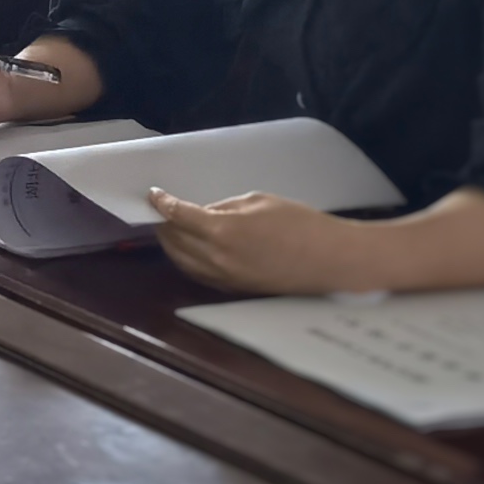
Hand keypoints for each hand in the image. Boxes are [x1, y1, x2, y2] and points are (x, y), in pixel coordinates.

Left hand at [149, 189, 383, 294]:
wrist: (330, 260)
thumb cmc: (300, 223)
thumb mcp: (259, 201)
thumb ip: (225, 207)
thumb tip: (203, 213)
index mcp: (222, 231)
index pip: (178, 216)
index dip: (162, 203)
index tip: (153, 194)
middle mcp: (217, 258)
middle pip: (174, 241)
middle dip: (163, 224)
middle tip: (159, 210)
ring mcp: (225, 277)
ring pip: (183, 262)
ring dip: (171, 244)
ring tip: (168, 228)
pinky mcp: (235, 289)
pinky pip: (199, 274)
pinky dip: (187, 260)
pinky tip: (188, 249)